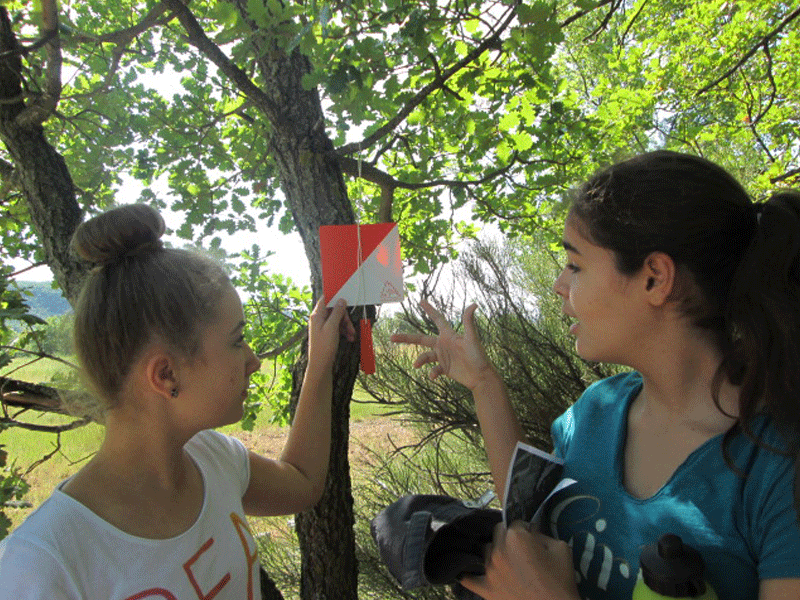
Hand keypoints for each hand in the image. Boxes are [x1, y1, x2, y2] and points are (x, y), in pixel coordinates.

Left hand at [307, 298, 354, 371]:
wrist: (320, 364)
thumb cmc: (324, 346)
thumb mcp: (332, 327)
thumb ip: (337, 312)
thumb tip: (341, 300)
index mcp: (317, 315)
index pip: (325, 299)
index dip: (336, 297)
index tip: (347, 298)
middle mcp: (319, 319)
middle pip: (334, 310)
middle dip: (344, 317)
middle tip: (350, 326)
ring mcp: (323, 326)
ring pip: (337, 319)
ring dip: (346, 325)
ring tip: (352, 335)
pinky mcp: (327, 333)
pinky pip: (337, 327)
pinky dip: (344, 331)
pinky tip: (350, 338)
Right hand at [390, 299, 496, 390]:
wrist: (481, 376)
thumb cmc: (478, 355)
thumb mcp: (472, 339)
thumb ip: (469, 322)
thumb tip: (474, 304)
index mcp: (449, 335)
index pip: (437, 319)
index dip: (429, 310)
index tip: (421, 301)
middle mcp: (443, 344)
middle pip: (421, 338)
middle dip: (406, 338)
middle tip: (392, 337)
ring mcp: (443, 356)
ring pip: (425, 356)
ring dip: (420, 360)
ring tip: (416, 365)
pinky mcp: (444, 368)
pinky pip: (434, 369)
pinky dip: (432, 373)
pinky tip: (433, 376)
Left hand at [460, 521, 578, 599]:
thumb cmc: (561, 581)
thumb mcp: (560, 548)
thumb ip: (542, 534)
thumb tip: (531, 532)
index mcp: (516, 536)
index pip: (516, 522)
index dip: (525, 529)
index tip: (531, 537)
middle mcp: (499, 549)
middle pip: (497, 532)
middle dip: (508, 536)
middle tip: (519, 549)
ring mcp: (489, 569)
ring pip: (485, 550)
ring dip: (494, 552)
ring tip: (506, 562)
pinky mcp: (485, 588)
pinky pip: (468, 579)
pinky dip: (469, 575)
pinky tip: (469, 572)